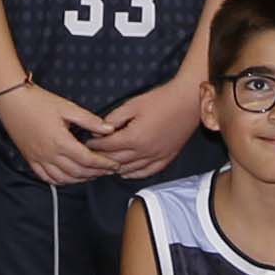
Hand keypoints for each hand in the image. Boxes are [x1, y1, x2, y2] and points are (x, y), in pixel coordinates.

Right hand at [0, 82, 99, 183]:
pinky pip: (47, 178)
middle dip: (96, 173)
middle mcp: (49, 154)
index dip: (104, 164)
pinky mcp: (31, 159)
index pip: (88, 160)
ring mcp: (38, 159)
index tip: (114, 164)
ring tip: (92, 174)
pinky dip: (61, 181)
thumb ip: (89, 120)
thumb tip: (109, 129)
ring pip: (64, 178)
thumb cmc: (38, 101)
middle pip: (78, 172)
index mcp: (60, 142)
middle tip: (108, 170)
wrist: (12, 100)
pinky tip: (69, 177)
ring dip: (81, 179)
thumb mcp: (67, 107)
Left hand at [85, 70, 207, 180]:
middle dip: (101, 158)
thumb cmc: (161, 100)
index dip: (95, 145)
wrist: (188, 101)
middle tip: (90, 156)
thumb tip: (101, 128)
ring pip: (129, 169)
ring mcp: (156, 157)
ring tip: (104, 165)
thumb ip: (114, 118)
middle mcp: (144, 152)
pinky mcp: (166, 158)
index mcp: (134, 138)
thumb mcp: (133, 104)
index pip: (107, 146)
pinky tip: (126, 173)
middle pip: (116, 160)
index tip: (86, 142)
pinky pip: (147, 172)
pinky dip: (134, 174)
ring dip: (115, 168)